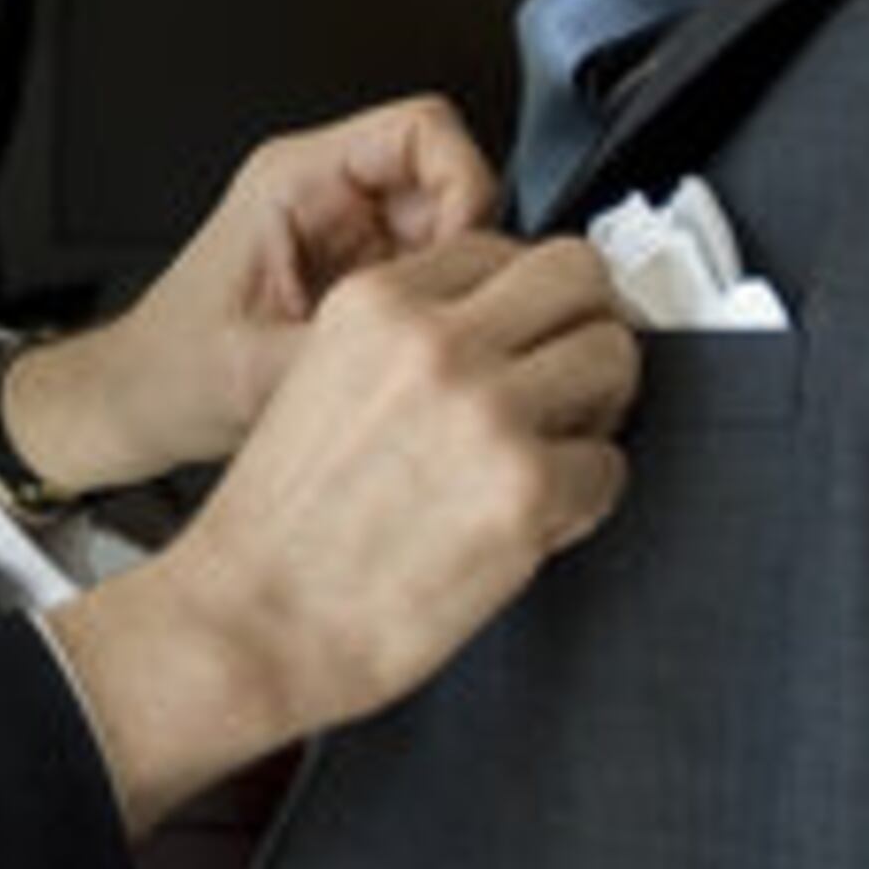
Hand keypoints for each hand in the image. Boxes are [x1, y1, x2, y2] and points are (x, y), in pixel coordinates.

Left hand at [0, 95, 499, 494]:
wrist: (137, 403)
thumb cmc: (171, 374)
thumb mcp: (259, 372)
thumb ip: (351, 353)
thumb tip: (442, 352)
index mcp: (295, 181)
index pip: (422, 128)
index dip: (467, 179)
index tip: (473, 253)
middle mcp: (330, 195)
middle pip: (452, 180)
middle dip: (473, 248)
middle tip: (460, 314)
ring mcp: (352, 235)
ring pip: (455, 231)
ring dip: (461, 286)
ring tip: (434, 345)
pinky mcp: (364, 277)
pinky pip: (435, 275)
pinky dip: (445, 313)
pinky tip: (420, 361)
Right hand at [43, 228, 635, 832]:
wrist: (254, 621)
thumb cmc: (281, 526)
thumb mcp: (321, 379)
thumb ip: (407, 340)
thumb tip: (504, 327)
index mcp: (375, 304)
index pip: (500, 248)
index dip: (522, 300)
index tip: (526, 336)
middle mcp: (435, 342)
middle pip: (577, 275)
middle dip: (583, 324)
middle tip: (569, 378)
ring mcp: (488, 410)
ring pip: (613, 356)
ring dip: (598, 406)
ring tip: (554, 449)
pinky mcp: (528, 490)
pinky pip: (610, 466)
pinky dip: (584, 498)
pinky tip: (531, 519)